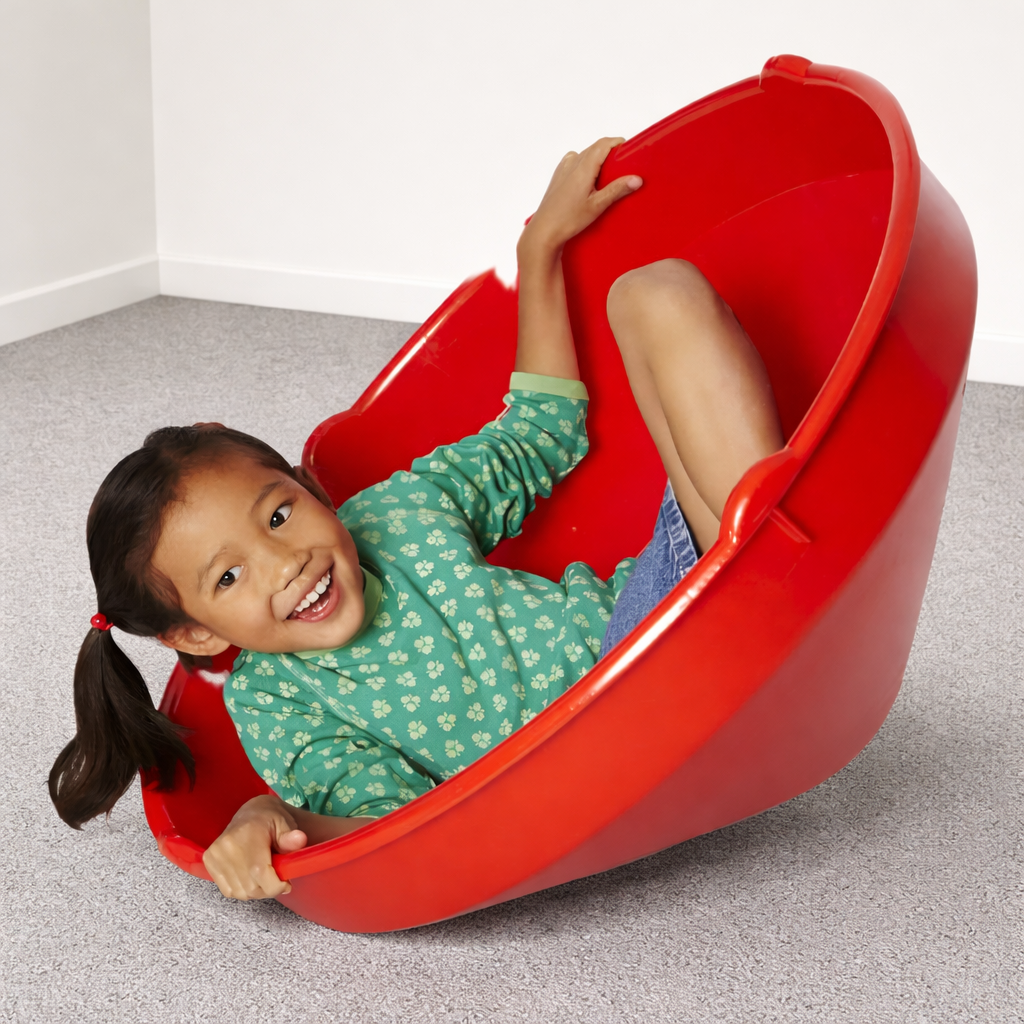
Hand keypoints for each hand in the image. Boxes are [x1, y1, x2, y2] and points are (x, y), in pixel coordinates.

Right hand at [202, 794, 308, 899]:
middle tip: (277, 879)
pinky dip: (243, 889)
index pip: (259, 872)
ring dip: (256, 891)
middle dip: (268, 889)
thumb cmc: (270, 819)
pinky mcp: (209, 863)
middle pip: (250, 887)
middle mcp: (226, 847)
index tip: (286, 883)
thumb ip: (291, 837)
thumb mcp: (285, 823)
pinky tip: (250, 877)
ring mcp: (215, 856)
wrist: (250, 813)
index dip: (275, 885)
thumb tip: (300, 840)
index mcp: (246, 835)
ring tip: (264, 876)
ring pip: (240, 893)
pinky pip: (229, 891)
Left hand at [519, 137, 641, 256]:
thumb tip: (637, 179)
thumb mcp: (597, 205)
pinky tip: (589, 183)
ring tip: (606, 179)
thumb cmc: (568, 219)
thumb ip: (617, 189)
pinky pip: (576, 162)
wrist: (544, 230)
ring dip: (598, 160)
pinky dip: (586, 166)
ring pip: (586, 155)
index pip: (604, 143)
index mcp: (583, 166)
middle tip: (622, 169)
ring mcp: (563, 167)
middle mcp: (572, 162)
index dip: (618, 143)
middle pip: (596, 148)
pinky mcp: (559, 174)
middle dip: (610, 154)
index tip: (629, 152)